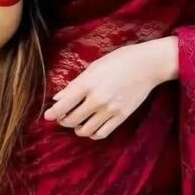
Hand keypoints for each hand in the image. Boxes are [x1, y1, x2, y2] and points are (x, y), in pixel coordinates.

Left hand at [43, 38, 178, 139]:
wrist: (147, 65)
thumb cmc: (119, 60)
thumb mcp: (94, 67)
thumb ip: (75, 84)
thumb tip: (58, 99)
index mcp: (88, 83)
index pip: (64, 104)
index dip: (52, 113)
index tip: (47, 116)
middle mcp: (97, 98)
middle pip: (71, 119)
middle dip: (63, 120)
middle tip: (63, 116)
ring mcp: (110, 110)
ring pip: (84, 130)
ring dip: (77, 128)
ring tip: (77, 122)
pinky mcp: (120, 117)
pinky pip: (101, 133)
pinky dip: (92, 134)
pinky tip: (91, 127)